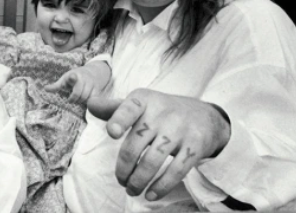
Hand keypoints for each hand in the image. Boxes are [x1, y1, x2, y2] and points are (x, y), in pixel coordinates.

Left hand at [44, 66, 104, 102]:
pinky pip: (93, 99)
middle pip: (78, 93)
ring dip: (81, 101)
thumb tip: (44, 88)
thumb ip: (56, 86)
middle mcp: (83, 78)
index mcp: (73, 75)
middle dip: (73, 99)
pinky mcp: (98, 89)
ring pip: (86, 98)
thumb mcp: (65, 79)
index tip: (72, 76)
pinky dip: (88, 102)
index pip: (73, 76)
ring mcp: (91, 83)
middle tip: (71, 99)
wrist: (93, 72)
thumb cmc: (75, 77)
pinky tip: (85, 100)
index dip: (72, 77)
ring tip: (78, 99)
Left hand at [87, 89, 230, 201]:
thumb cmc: (161, 111)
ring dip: (139, 180)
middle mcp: (162, 112)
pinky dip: (161, 186)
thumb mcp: (140, 104)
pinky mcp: (195, 146)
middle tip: (121, 180)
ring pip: (153, 161)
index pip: (128, 108)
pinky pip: (176, 171)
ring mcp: (180, 129)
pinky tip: (151, 194)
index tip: (112, 132)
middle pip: (135, 144)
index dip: (119, 119)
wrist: (205, 116)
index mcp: (143, 100)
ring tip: (132, 189)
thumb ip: (114, 108)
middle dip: (124, 168)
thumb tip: (90, 104)